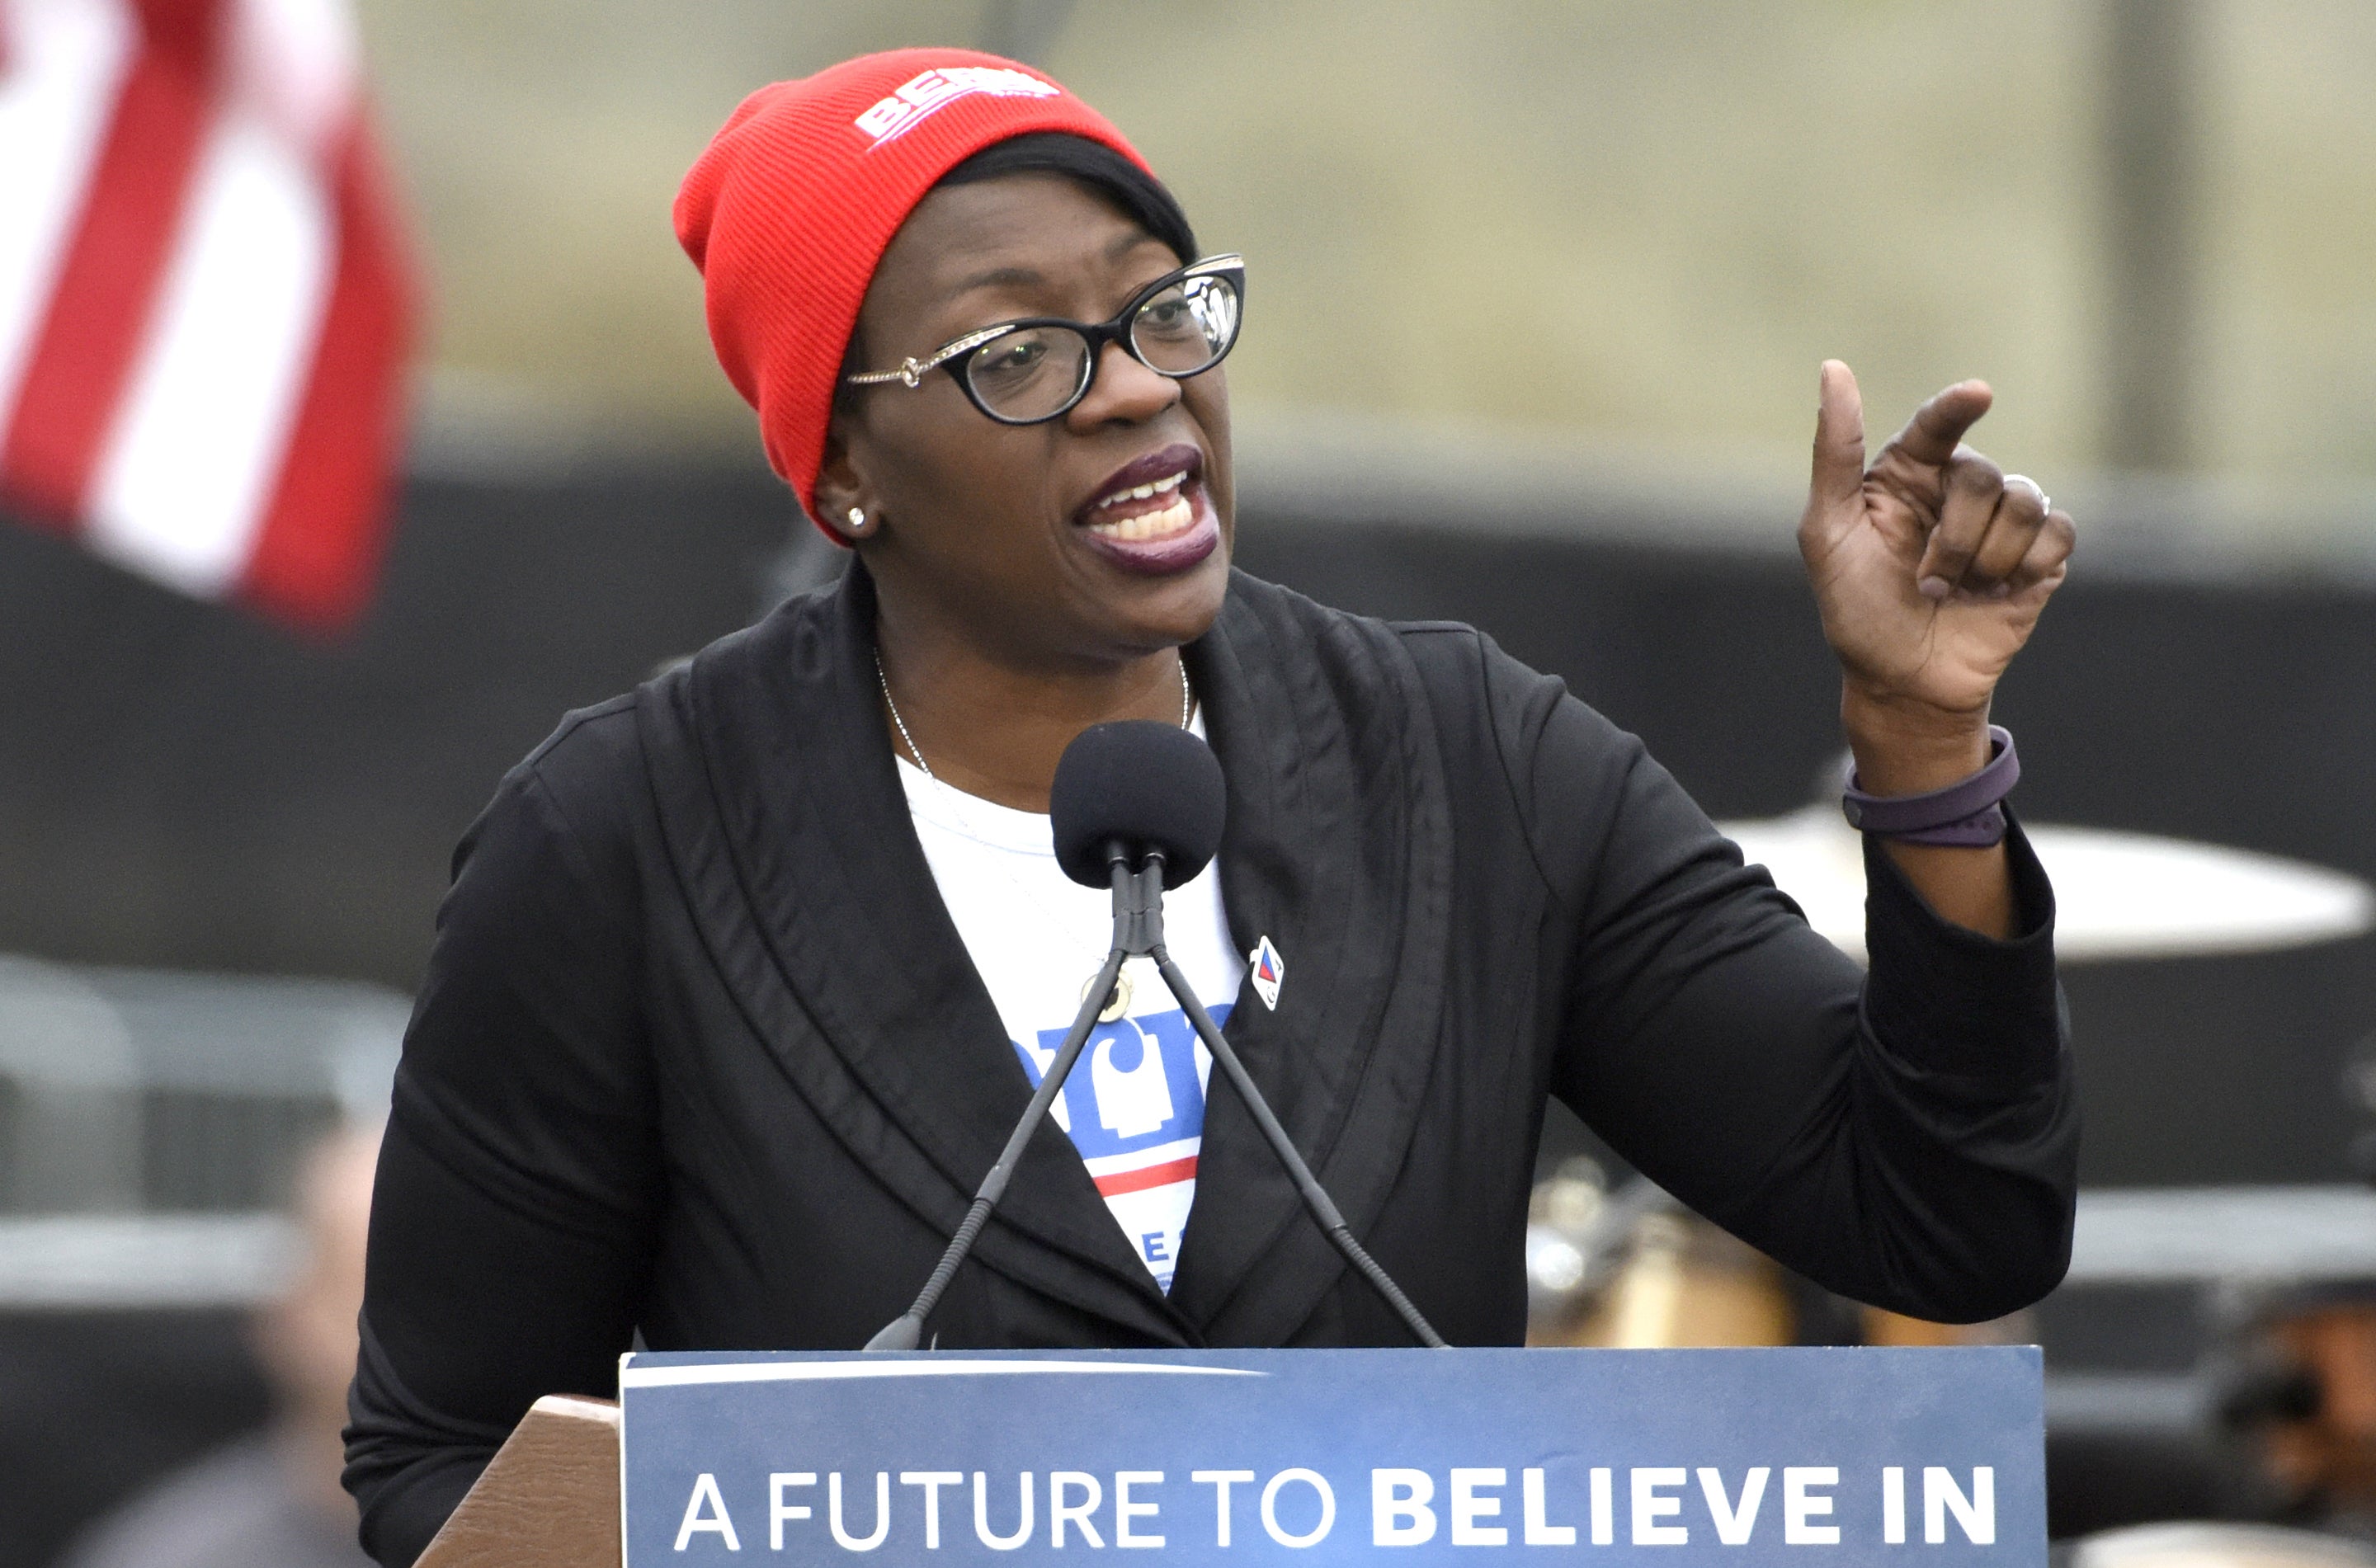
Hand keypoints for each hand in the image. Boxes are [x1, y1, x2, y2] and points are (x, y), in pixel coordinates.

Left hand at [1799, 361, 2074, 789]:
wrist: (1903, 682)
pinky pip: (2058, 533)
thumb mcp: (1827, 531)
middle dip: (1953, 537)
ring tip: (1955, 591)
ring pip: (2025, 503)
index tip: (1977, 394)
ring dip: (1985, 559)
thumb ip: (1835, 452)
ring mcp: (2004, 523)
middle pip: (1983, 475)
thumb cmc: (1857, 610)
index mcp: (1907, 475)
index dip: (1957, 407)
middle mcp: (1959, 490)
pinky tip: (1995, 594)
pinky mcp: (2041, 557)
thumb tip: (1835, 368)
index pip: (1938, 425)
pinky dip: (2026, 567)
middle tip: (1925, 580)